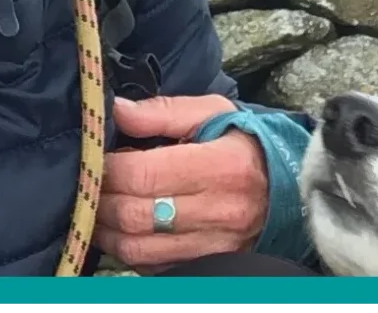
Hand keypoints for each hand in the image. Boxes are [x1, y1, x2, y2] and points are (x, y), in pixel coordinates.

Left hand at [95, 94, 269, 272]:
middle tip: (91, 182)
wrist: (287, 186)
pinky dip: (129, 249)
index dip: (109, 168)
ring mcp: (214, 245)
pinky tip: (124, 228)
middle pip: (135, 215)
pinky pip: (152, 266)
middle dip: (100, 199)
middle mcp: (219, 211)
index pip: (144, 174)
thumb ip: (162, 111)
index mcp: (221, 166)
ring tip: (100, 205)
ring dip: (106, 229)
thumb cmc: (244, 143)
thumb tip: (117, 110)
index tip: (97, 157)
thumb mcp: (213, 112)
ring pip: (138, 248)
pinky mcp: (207, 264)